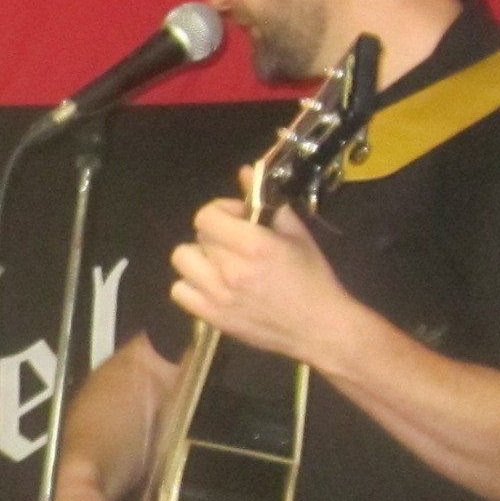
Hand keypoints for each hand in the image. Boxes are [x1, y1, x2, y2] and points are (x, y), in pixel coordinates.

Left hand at [170, 193, 355, 368]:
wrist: (320, 329)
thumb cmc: (314, 279)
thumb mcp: (298, 235)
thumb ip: (267, 203)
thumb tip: (245, 172)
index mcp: (254, 245)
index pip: (207, 215)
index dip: (222, 212)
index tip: (239, 218)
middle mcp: (231, 269)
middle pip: (198, 236)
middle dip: (217, 234)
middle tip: (236, 243)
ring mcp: (218, 296)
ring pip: (183, 260)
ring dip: (200, 258)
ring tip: (221, 264)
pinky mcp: (213, 318)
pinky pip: (180, 291)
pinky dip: (192, 285)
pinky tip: (213, 285)